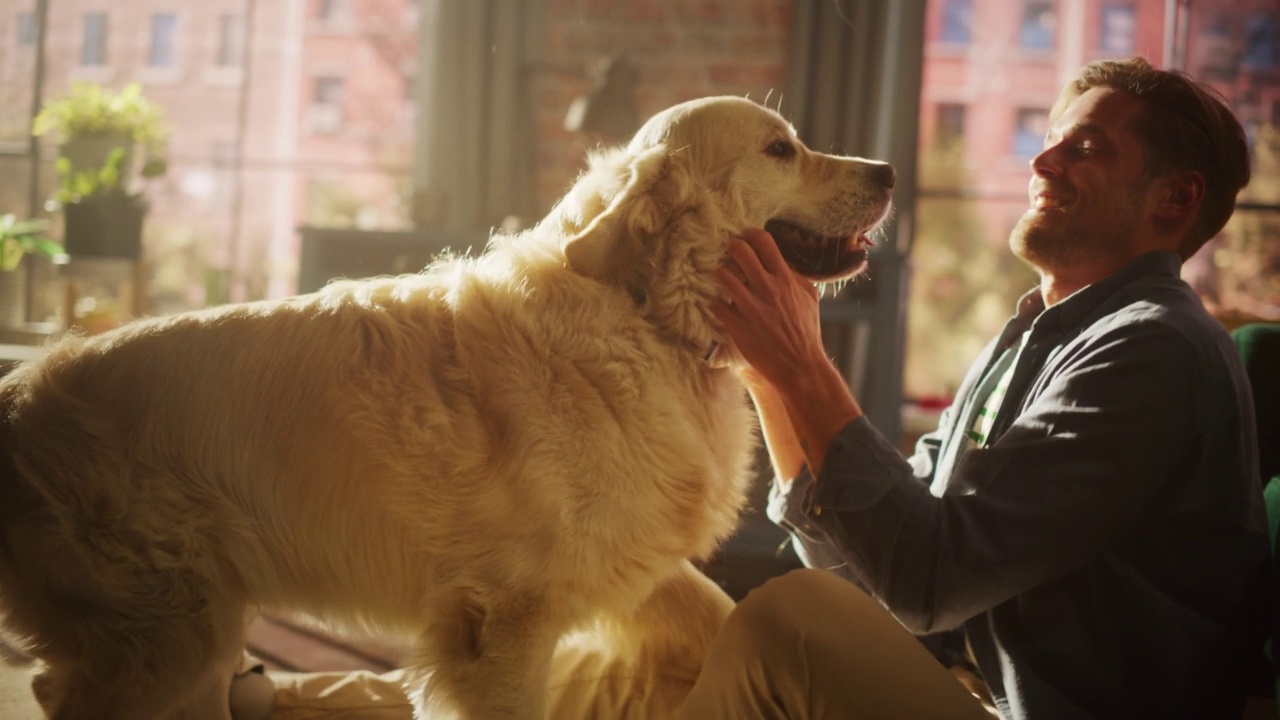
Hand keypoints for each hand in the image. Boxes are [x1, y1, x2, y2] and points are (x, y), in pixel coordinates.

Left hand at [710, 228, 827, 391]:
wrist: (800, 366)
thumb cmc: (806, 332)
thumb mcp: (809, 298)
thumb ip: (795, 277)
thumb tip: (783, 263)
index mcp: (785, 280)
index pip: (764, 242)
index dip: (750, 234)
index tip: (745, 237)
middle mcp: (767, 289)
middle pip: (739, 251)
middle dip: (731, 248)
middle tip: (728, 254)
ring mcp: (751, 307)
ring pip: (723, 275)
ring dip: (720, 275)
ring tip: (723, 280)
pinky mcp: (737, 326)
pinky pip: (716, 304)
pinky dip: (715, 303)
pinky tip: (720, 306)